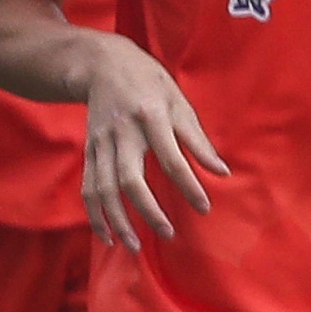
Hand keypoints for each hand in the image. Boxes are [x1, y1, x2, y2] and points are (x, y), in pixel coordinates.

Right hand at [76, 40, 223, 242]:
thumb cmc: (151, 85)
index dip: (188, 185)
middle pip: (130, 180)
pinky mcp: (89, 151)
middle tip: (168, 234)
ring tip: (133, 247)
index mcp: (151, 118)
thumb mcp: (180, 103)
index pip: (172, 158)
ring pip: (103, 189)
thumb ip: (198, 140)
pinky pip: (88, 187)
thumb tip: (222, 172)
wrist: (103, 65)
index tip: (204, 208)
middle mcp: (122, 133)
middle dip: (147, 211)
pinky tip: (107, 236)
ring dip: (117, 220)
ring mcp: (100, 143)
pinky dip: (95, 214)